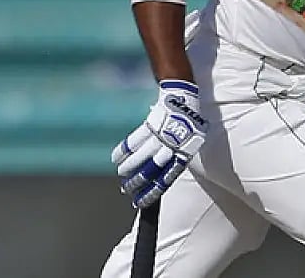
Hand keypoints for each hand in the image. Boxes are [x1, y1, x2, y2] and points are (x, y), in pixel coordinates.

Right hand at [112, 80, 207, 207]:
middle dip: (137, 182)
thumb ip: (176, 160)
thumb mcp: (189, 145)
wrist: (184, 100)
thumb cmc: (187, 126)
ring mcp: (161, 136)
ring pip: (140, 157)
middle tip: (126, 189)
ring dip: (128, 168)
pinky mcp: (150, 125)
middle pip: (151, 170)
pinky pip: (133, 141)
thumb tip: (161, 177)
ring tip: (121, 174)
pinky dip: (123, 151)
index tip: (139, 202)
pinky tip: (115, 158)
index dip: (152, 192)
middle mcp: (172, 147)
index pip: (166, 179)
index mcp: (183, 154)